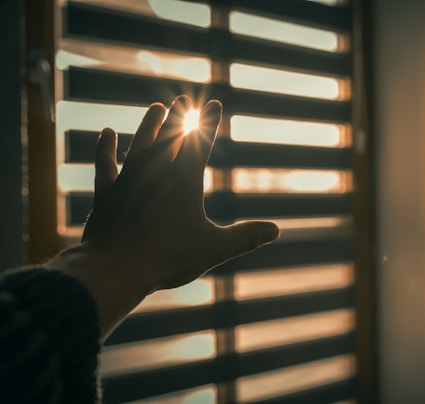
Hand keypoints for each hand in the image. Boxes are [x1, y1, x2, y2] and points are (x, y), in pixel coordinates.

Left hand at [82, 95, 278, 291]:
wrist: (116, 268)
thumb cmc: (169, 258)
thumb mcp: (214, 248)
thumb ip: (246, 237)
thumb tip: (276, 230)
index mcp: (185, 181)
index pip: (201, 142)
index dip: (209, 122)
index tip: (214, 103)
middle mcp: (156, 172)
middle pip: (169, 135)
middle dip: (178, 116)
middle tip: (182, 99)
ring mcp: (129, 180)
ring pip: (140, 143)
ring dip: (148, 125)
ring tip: (155, 108)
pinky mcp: (108, 193)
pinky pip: (106, 164)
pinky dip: (105, 148)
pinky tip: (106, 133)